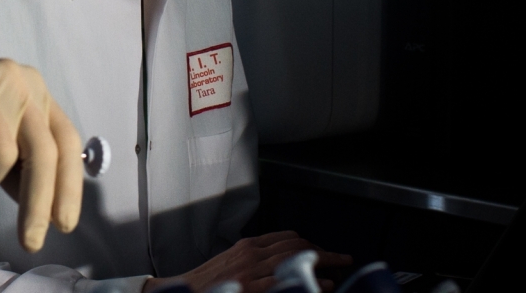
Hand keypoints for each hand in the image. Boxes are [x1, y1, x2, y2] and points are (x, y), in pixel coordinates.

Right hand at [0, 43, 84, 251]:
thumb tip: (42, 206)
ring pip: (1, 157)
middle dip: (37, 205)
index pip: (66, 141)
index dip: (69, 185)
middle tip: (31, 240)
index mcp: (35, 91)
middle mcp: (18, 83)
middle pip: (42, 152)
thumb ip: (17, 162)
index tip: (64, 222)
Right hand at [141, 232, 351, 292]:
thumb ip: (252, 258)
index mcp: (247, 246)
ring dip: (324, 262)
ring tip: (341, 266)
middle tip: (342, 258)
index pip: (286, 237)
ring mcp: (254, 272)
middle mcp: (253, 254)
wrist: (183, 292)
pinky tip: (326, 285)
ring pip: (297, 260)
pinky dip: (311, 283)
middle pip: (297, 246)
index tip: (323, 250)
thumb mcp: (230, 262)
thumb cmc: (206, 282)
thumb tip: (276, 260)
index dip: (309, 243)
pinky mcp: (254, 289)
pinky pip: (288, 283)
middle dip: (323, 251)